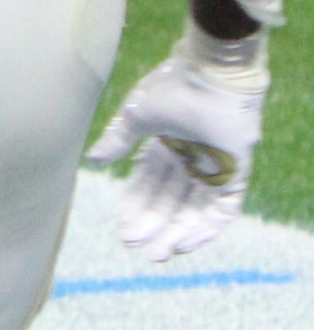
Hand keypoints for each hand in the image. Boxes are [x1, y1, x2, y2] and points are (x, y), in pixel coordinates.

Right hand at [86, 31, 267, 259]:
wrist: (209, 75)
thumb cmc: (171, 88)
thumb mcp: (135, 118)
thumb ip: (117, 141)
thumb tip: (93, 161)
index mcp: (166, 145)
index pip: (148, 183)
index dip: (135, 206)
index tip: (122, 229)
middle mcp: (189, 160)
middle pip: (170, 201)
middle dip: (153, 225)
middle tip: (136, 247)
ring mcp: (214, 168)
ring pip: (194, 209)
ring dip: (176, 232)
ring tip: (159, 254)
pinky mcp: (236, 174)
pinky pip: (223, 208)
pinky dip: (206, 227)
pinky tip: (186, 242)